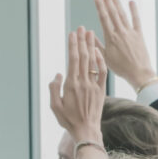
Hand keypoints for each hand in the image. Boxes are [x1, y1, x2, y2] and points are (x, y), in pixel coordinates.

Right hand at [47, 26, 108, 146]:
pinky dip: (101, 61)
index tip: (72, 34)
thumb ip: (54, 88)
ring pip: (93, 62)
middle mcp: (83, 82)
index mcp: (71, 85)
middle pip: (83, 57)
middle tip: (81, 28)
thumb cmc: (68, 120)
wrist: (87, 130)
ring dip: (92, 46)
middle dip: (82, 41)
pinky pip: (102, 72)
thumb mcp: (55, 106)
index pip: (72, 60)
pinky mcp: (101, 90)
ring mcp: (93, 85)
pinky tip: (99, 51)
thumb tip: (58, 74)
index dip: (73, 45)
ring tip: (90, 33)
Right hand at [92, 0, 157, 91]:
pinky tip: (131, 2)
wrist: (139, 73)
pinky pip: (136, 21)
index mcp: (111, 38)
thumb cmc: (121, 68)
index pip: (104, 19)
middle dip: (108, 1)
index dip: (100, 7)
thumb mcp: (105, 58)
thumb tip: (88, 34)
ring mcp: (130, 33)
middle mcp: (120, 33)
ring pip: (123, 15)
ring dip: (118, 4)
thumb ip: (97, 45)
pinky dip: (134, 11)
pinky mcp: (139, 35)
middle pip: (113, 14)